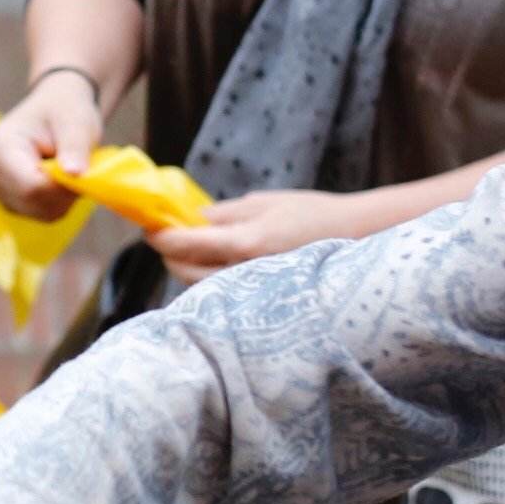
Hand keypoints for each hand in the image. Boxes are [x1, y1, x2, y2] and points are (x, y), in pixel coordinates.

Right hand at [0, 69, 103, 221]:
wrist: (55, 108)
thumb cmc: (64, 109)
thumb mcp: (76, 121)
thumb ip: (75, 146)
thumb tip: (74, 174)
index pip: (30, 186)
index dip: (62, 186)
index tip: (83, 168)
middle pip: (33, 202)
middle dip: (64, 191)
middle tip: (79, 164)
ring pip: (40, 212)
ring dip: (64, 196)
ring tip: (67, 166)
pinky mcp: (8, 201)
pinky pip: (42, 214)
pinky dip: (59, 201)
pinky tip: (59, 177)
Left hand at [148, 188, 358, 279]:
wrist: (356, 239)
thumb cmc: (312, 213)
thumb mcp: (264, 203)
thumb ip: (223, 215)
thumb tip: (190, 220)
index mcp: (246, 243)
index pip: (187, 244)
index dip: (161, 236)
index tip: (148, 227)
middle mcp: (246, 272)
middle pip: (186, 272)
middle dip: (168, 255)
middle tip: (161, 237)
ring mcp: (254, 291)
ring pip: (201, 287)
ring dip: (185, 269)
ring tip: (184, 249)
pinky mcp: (262, 300)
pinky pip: (222, 293)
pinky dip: (207, 279)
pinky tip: (209, 265)